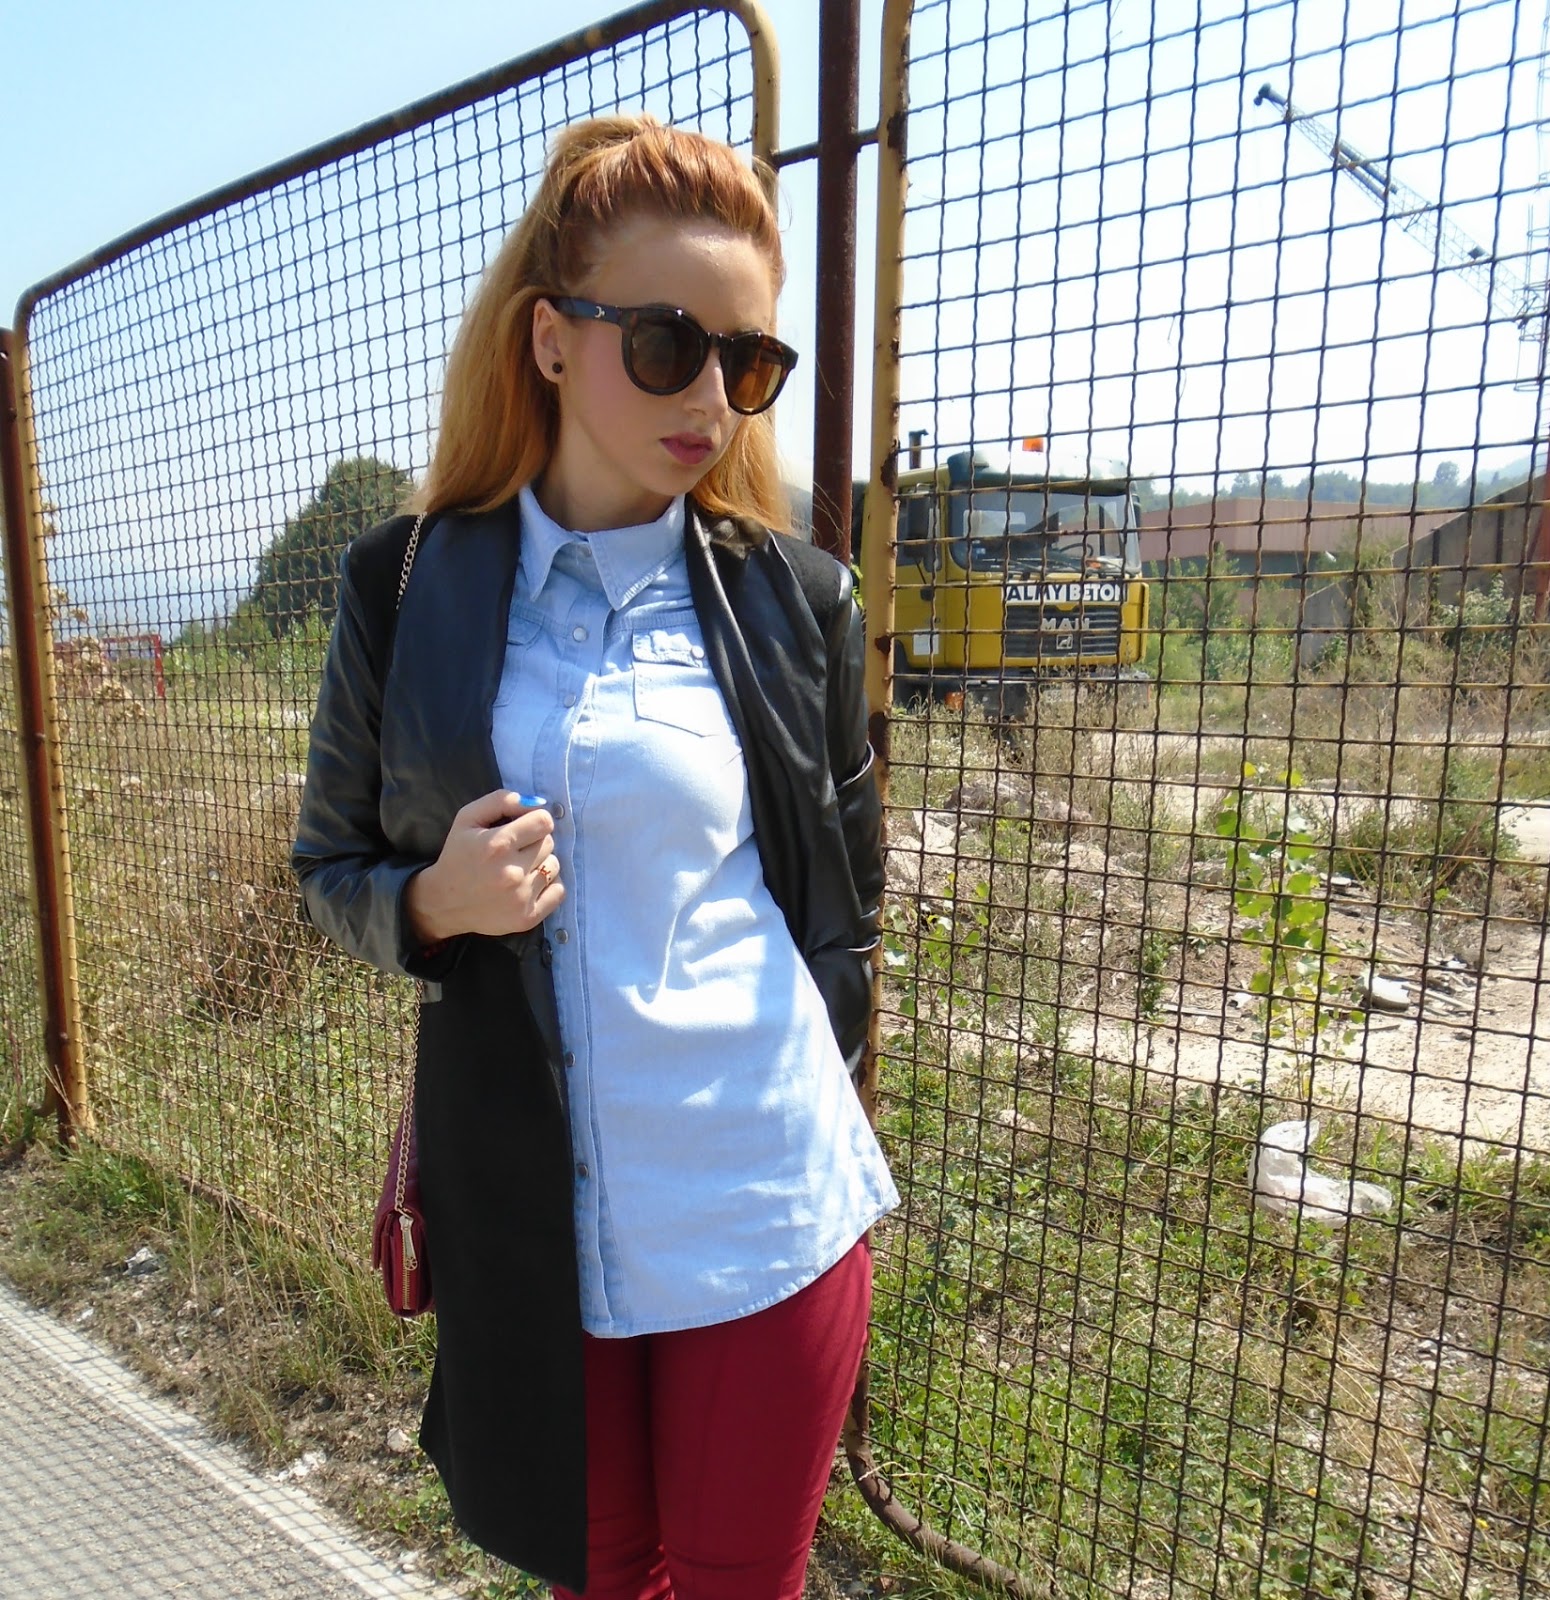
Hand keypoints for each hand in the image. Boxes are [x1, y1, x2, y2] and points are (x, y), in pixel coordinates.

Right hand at [406, 790, 564, 941]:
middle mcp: (511, 872)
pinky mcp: (527, 917)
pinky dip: (548, 886)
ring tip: (519, 868)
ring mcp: (520, 898)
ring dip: (541, 864)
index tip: (524, 828)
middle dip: (535, 842)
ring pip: (554, 866)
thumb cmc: (458, 855)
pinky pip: (559, 891)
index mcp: (497, 845)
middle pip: (549, 843)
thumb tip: (537, 803)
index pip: (544, 822)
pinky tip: (528, 885)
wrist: (444, 902)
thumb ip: (501, 801)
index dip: (535, 821)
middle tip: (515, 851)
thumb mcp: (468, 818)